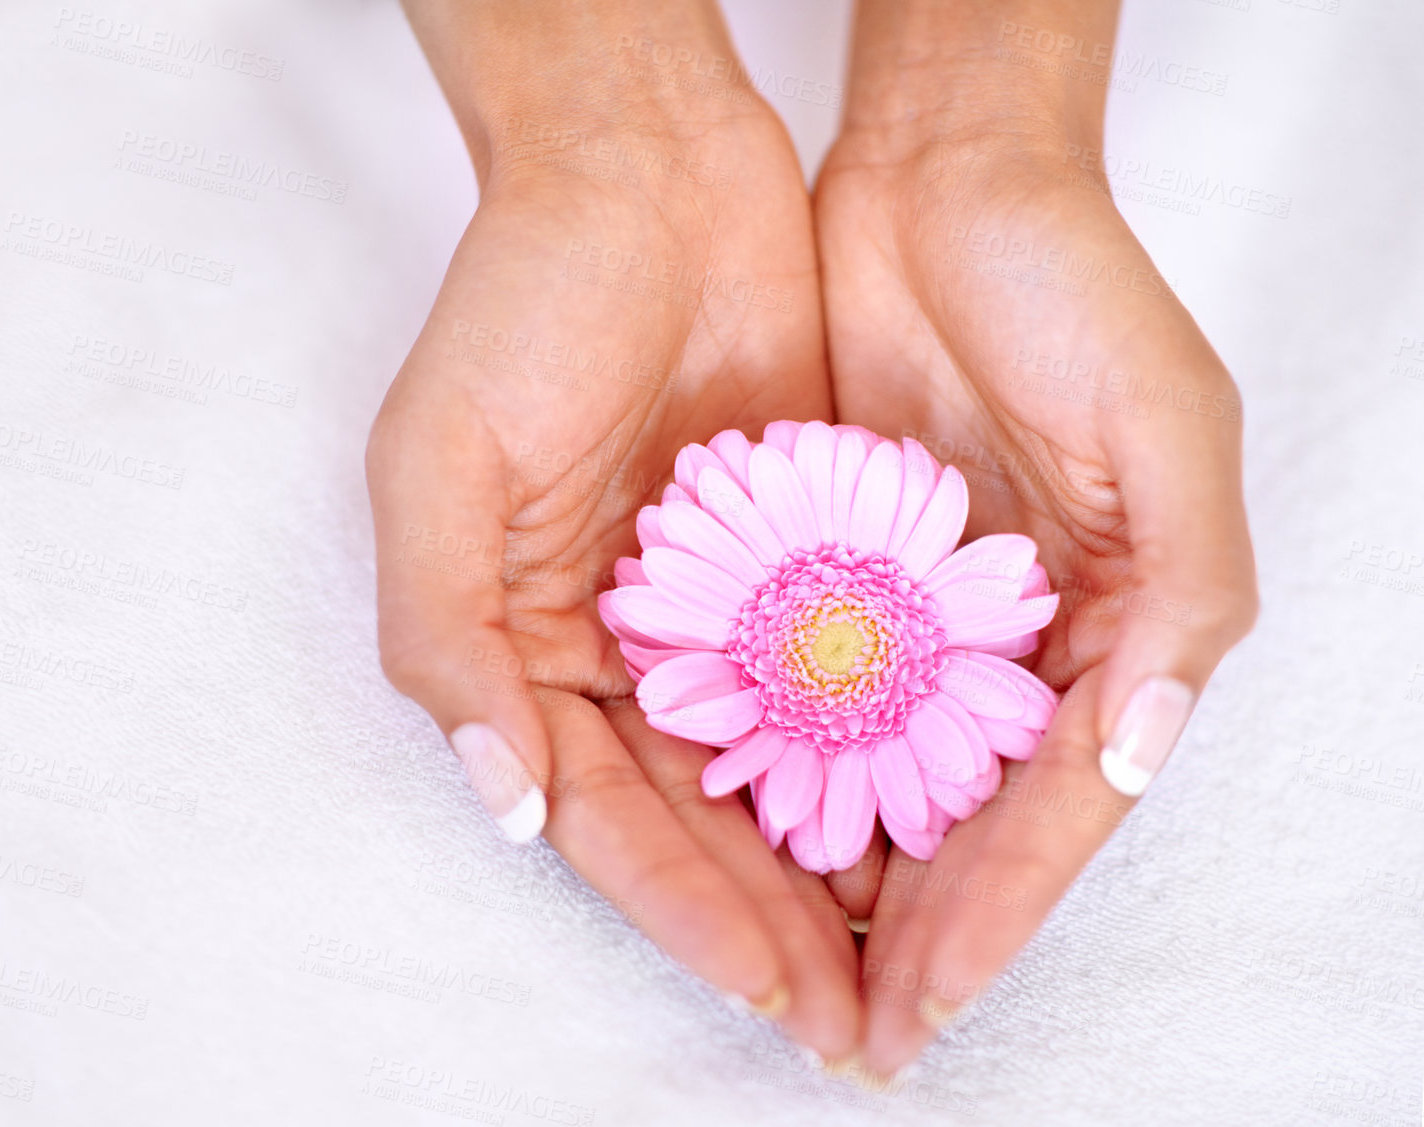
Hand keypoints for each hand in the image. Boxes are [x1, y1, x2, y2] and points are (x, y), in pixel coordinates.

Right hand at [371, 2, 865, 1060]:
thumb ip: (447, 640)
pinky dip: (874, 755)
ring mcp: (707, 609)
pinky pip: (837, 681)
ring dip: (823, 865)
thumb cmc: (521, 305)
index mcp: (518, 642)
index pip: (599, 808)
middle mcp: (613, 645)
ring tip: (896, 960)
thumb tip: (506, 802)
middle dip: (762, 921)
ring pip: (772, 769)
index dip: (676, 904)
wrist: (648, 168)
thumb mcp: (433, 464)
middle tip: (848, 1019)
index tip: (762, 982)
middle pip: (692, 816)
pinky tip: (929, 824)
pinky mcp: (793, 558)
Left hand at [811, 0, 1257, 1074]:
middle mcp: (1018, 646)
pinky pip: (812, 699)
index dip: (993, 917)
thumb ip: (1176, 594)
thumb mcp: (1165, 426)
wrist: (940, 186)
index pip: (1050, 812)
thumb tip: (1136, 753)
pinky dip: (789, 774)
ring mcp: (925, 619)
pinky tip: (747, 841)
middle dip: (913, 934)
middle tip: (848, 1035)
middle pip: (964, 825)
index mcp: (1113, 630)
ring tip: (792, 974)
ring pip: (884, 783)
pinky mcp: (841, 576)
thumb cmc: (1071, 289)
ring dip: (844, 881)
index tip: (923, 1006)